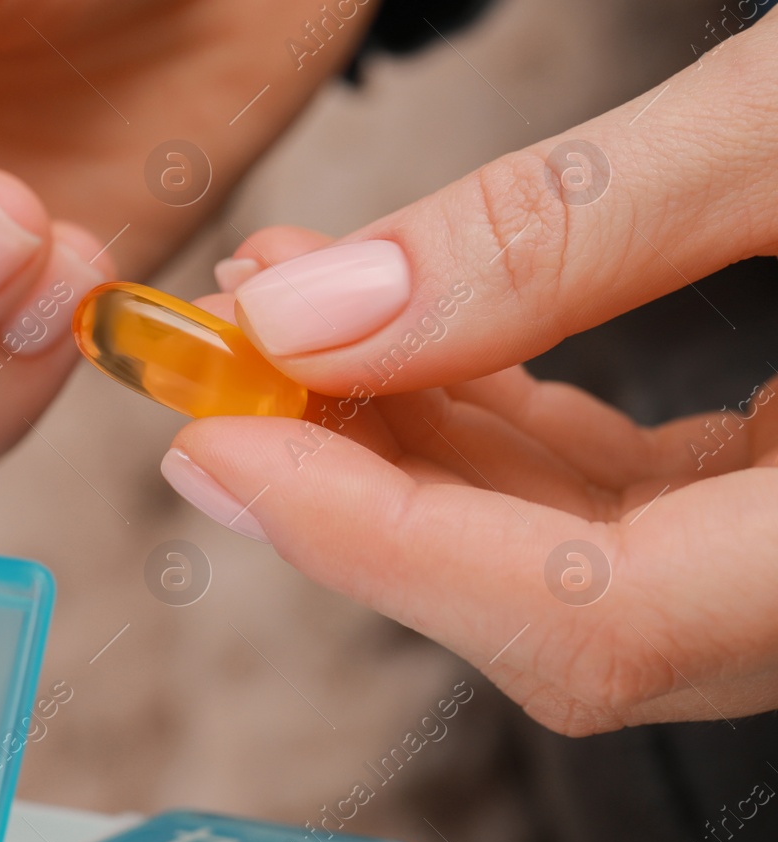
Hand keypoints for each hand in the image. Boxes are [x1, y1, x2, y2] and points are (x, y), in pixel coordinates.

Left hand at [166, 15, 777, 733]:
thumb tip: (313, 312)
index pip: (590, 613)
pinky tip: (400, 322)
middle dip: (359, 491)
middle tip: (216, 376)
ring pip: (578, 552)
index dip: (372, 540)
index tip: (214, 439)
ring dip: (408, 440)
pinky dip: (496, 414)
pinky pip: (627, 495)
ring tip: (281, 309)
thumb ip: (562, 228)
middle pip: (561, 605)